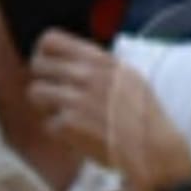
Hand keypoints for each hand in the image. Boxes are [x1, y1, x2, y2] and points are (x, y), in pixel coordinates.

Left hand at [27, 29, 190, 190]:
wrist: (154, 149)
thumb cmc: (144, 116)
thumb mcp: (129, 77)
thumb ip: (100, 66)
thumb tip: (69, 60)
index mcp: (102, 60)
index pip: (50, 41)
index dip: (43, 53)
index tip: (51, 67)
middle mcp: (87, 75)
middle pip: (38, 65)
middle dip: (44, 80)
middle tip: (56, 95)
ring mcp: (76, 99)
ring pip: (35, 92)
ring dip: (47, 106)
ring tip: (66, 115)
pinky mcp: (69, 124)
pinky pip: (48, 123)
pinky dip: (62, 133)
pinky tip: (81, 135)